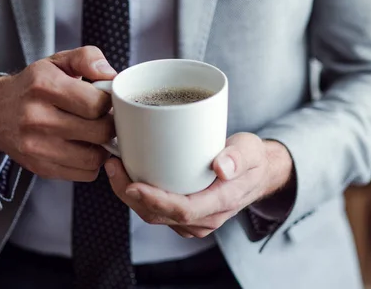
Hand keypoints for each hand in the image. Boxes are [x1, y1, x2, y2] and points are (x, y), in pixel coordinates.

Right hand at [0, 47, 116, 181]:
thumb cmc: (35, 85)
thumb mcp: (58, 62)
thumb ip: (88, 58)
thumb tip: (110, 75)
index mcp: (44, 85)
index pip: (96, 103)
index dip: (110, 102)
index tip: (105, 101)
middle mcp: (36, 117)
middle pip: (99, 131)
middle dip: (110, 124)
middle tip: (105, 118)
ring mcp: (36, 146)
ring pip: (94, 157)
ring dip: (103, 147)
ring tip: (96, 134)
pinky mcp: (40, 167)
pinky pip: (84, 173)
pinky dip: (92, 162)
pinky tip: (84, 147)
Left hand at [105, 133, 292, 237]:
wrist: (257, 173)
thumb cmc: (252, 159)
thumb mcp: (251, 150)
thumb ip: (238, 157)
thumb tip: (221, 166)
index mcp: (221, 203)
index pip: (183, 209)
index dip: (155, 200)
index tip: (132, 184)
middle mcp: (206, 218)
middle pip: (160, 215)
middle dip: (131, 194)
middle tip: (113, 166)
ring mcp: (195, 220)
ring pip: (154, 216)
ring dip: (130, 196)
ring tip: (115, 167)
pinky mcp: (186, 215)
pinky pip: (157, 213)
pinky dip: (139, 197)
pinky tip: (128, 176)